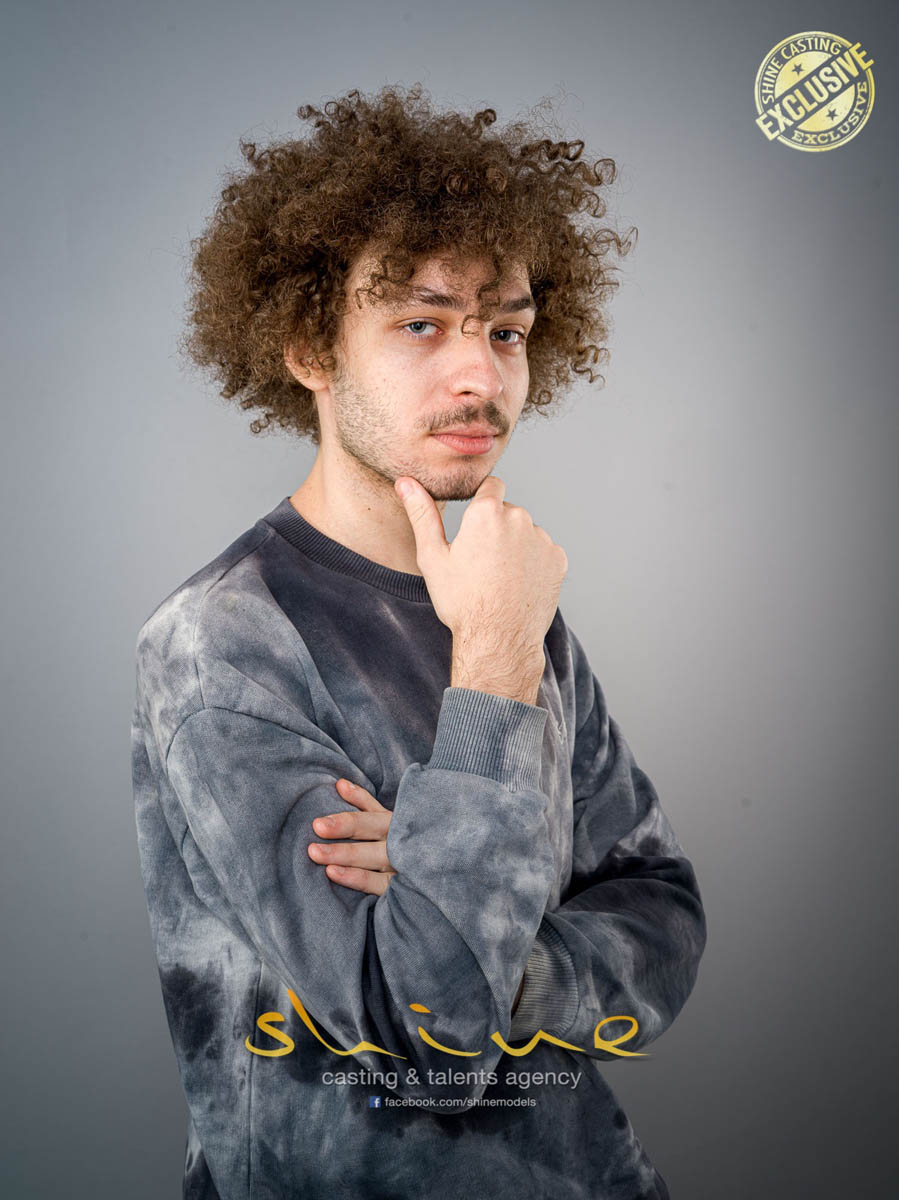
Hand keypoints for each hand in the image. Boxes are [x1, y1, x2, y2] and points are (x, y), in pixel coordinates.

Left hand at [307, 778, 396, 895]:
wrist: (437, 865)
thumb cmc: (406, 839)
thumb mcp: (389, 819)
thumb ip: (364, 802)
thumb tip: (339, 784)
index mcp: (396, 822)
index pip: (368, 820)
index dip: (344, 821)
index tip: (318, 824)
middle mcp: (400, 841)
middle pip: (370, 834)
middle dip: (342, 832)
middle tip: (315, 835)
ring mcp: (402, 864)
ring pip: (373, 858)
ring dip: (346, 857)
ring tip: (318, 856)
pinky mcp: (404, 887)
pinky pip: (379, 884)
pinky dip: (358, 879)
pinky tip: (333, 874)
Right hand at [395, 473, 567, 697]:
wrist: (498, 641)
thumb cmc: (461, 601)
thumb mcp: (433, 557)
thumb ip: (422, 514)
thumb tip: (405, 482)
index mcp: (486, 513)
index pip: (492, 486)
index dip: (483, 502)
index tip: (476, 526)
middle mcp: (519, 518)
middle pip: (508, 512)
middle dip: (497, 529)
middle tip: (482, 564)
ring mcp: (542, 540)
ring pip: (526, 534)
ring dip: (516, 547)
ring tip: (500, 579)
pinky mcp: (558, 559)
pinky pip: (543, 553)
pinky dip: (533, 564)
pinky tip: (518, 586)